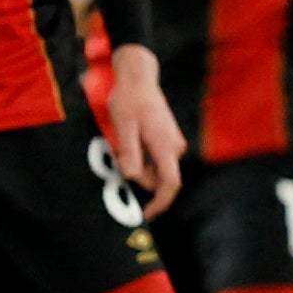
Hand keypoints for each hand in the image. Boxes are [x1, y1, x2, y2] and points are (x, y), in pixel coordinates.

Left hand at [99, 44, 189, 214]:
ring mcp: (172, 141)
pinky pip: (156, 158)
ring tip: (121, 146)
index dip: (160, 203)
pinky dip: (142, 159)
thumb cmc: (129, 100)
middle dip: (141, 180)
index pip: (170, 184)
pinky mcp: (168, 137)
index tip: (145, 214)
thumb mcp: (123, 127)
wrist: (139, 77)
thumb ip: (129, 153)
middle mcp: (174, 146)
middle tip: (117, 163)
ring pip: (157, 168)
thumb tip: (130, 177)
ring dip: (140, 167)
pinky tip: (128, 143)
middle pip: (161, 178)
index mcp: (165, 146)